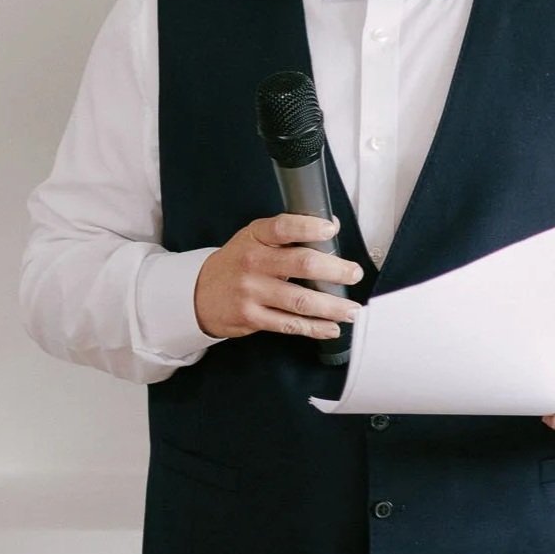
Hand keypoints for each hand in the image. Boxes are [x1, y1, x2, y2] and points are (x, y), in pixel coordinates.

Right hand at [192, 214, 362, 340]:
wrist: (199, 293)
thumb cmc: (238, 262)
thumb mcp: (254, 239)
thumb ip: (289, 233)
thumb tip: (331, 225)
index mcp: (255, 237)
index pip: (283, 227)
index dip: (309, 227)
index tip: (331, 229)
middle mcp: (253, 262)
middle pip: (301, 264)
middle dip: (335, 270)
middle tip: (354, 274)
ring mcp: (251, 292)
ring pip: (300, 300)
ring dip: (332, 306)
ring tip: (352, 310)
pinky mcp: (252, 317)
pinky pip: (289, 324)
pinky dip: (314, 327)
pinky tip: (331, 327)